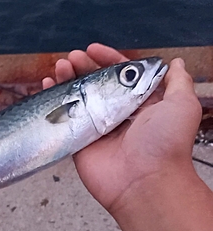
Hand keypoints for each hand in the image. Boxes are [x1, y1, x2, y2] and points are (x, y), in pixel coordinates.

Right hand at [45, 43, 201, 211]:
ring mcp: (96, 126)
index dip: (107, 59)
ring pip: (78, 97)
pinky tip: (46, 86)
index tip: (93, 49)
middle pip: (96, 83)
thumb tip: (176, 63)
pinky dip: (52, 101)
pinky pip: (63, 118)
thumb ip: (178, 82)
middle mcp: (117, 113)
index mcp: (141, 103)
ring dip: (67, 79)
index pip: (121, 74)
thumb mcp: (182, 105)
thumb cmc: (166, 144)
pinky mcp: (79, 140)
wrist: (144, 181)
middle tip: (72, 57)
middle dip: (83, 67)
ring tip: (60, 66)